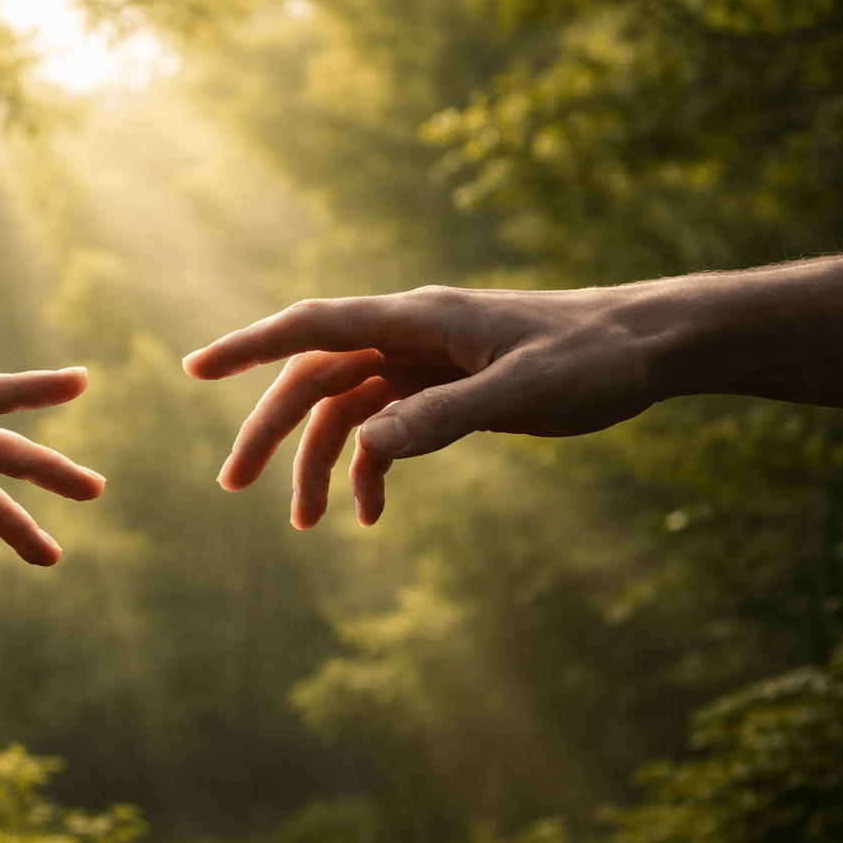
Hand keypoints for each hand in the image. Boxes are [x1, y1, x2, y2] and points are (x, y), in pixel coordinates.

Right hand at [183, 287, 655, 527]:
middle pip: (314, 377)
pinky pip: (386, 430)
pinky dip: (371, 471)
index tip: (195, 368)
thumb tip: (367, 446)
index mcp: (417, 318)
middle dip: (271, 430)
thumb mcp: (522, 390)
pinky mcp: (444, 390)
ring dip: (319, 463)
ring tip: (305, 525)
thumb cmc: (592, 357)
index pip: (314, 326)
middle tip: (231, 484)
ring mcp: (423, 364)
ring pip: (345, 409)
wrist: (647, 347)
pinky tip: (371, 515)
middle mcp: (408, 336)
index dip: (250, 346)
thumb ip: (443, 417)